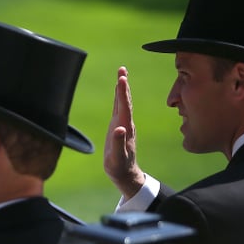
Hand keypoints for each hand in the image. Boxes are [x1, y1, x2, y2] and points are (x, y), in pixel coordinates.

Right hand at [104, 67, 144, 198]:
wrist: (125, 173)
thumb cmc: (120, 167)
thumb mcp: (117, 158)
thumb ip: (119, 143)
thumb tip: (119, 129)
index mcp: (125, 128)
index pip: (124, 106)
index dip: (122, 92)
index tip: (121, 78)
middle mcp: (126, 123)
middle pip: (125, 100)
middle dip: (123, 85)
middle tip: (121, 70)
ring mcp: (123, 124)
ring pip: (123, 102)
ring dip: (122, 88)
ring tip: (121, 74)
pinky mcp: (119, 126)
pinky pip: (119, 108)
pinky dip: (118, 97)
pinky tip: (118, 91)